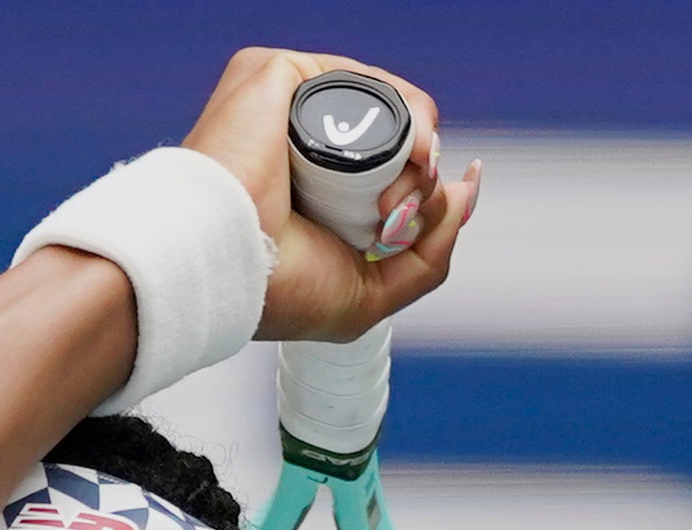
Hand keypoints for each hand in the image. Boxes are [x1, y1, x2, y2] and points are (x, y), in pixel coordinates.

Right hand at [181, 46, 483, 342]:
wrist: (224, 267)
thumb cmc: (276, 290)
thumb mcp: (370, 294)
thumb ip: (429, 255)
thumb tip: (467, 191)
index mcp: (311, 188)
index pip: (388, 169)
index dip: (421, 194)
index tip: (418, 223)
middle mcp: (300, 141)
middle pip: (395, 137)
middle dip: (421, 180)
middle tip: (394, 222)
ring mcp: (288, 105)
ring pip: (387, 107)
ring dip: (417, 153)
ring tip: (391, 204)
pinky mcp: (279, 74)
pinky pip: (366, 80)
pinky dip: (404, 113)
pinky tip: (405, 152)